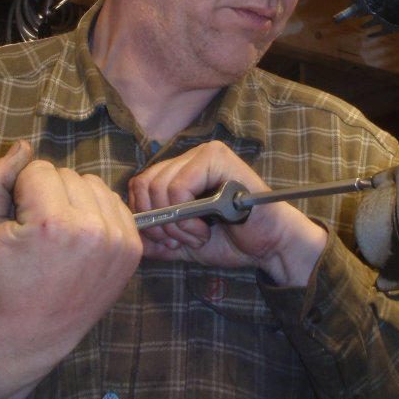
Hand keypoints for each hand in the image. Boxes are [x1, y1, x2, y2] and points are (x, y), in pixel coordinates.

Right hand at [0, 142, 142, 398]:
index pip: (39, 169)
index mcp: (51, 224)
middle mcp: (92, 229)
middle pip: (68, 175)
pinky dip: (95, 213)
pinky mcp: (132, 248)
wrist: (32, 334)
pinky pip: (113, 204)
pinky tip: (79, 238)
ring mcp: (118, 240)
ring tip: (58, 233)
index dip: (21, 190)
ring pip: (93, 185)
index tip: (17, 222)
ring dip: (73, 200)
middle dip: (48, 194)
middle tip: (36, 232)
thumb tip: (22, 147)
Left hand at [128, 141, 326, 286]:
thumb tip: (129, 232)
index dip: (144, 215)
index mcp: (181, 171)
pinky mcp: (218, 158)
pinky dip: (186, 216)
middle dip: (158, 222)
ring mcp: (205, 154)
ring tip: (197, 235)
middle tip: (179, 241)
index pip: (140, 184)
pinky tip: (206, 227)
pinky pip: (179, 186)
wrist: (269, 244)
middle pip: (145, 184)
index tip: (164, 240)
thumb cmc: (231, 240)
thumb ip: (157, 236)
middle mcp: (190, 157)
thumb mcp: (183, 241)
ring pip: (160, 186)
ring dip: (175, 223)